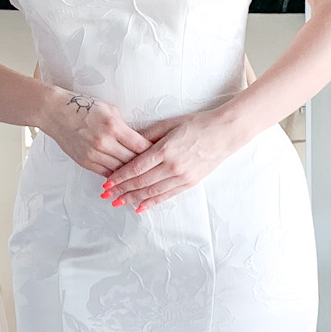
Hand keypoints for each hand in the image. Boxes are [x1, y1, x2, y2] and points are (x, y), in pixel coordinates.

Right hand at [42, 87, 152, 175]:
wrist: (55, 112)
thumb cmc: (83, 107)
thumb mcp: (110, 110)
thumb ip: (125, 127)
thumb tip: (140, 141)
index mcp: (113, 127)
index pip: (140, 146)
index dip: (153, 152)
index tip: (162, 155)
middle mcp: (104, 142)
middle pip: (132, 161)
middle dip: (145, 166)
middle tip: (156, 169)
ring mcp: (93, 154)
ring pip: (120, 170)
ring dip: (131, 174)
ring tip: (143, 177)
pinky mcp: (85, 162)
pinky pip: (105, 173)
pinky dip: (116, 175)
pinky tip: (124, 177)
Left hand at [100, 106, 247, 211]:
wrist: (225, 132)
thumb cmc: (197, 124)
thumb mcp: (170, 124)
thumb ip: (149, 135)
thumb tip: (129, 145)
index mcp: (165, 149)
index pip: (136, 167)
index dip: (120, 176)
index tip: (106, 182)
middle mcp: (172, 166)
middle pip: (141, 182)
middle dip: (121, 190)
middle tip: (105, 196)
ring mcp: (182, 176)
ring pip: (152, 192)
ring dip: (132, 199)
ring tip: (118, 203)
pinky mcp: (190, 183)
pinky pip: (167, 196)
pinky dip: (152, 203)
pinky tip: (140, 207)